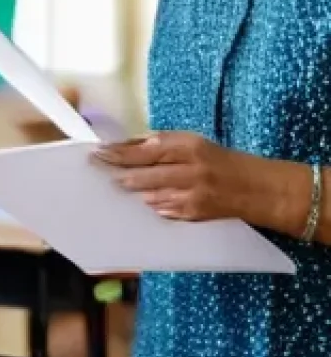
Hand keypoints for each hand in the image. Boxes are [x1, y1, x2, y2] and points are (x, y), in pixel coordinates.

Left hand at [94, 132, 262, 221]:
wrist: (259, 189)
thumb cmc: (221, 161)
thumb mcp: (193, 143)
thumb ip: (160, 143)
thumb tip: (126, 144)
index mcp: (188, 146)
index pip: (144, 149)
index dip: (118, 152)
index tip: (98, 152)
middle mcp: (190, 169)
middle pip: (143, 172)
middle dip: (117, 171)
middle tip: (96, 169)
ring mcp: (193, 194)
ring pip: (150, 194)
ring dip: (131, 191)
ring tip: (115, 185)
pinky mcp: (195, 213)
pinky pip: (164, 210)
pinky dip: (151, 205)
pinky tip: (141, 202)